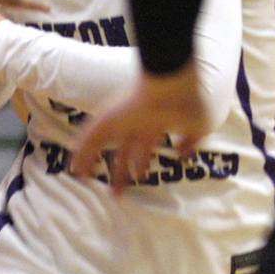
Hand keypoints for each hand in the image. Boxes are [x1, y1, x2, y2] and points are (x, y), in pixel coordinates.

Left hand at [72, 61, 209, 192]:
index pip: (145, 148)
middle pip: (123, 151)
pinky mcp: (108, 117)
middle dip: (120, 172)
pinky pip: (90, 137)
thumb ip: (190, 142)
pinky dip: (82, 152)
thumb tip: (182, 155)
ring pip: (102, 143)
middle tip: (115, 193)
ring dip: (93, 160)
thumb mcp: (198, 126)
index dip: (141, 164)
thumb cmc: (187, 102)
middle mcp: (136, 123)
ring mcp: (121, 120)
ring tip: (82, 176)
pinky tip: (75, 167)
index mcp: (155, 125)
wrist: (171, 80)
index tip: (139, 177)